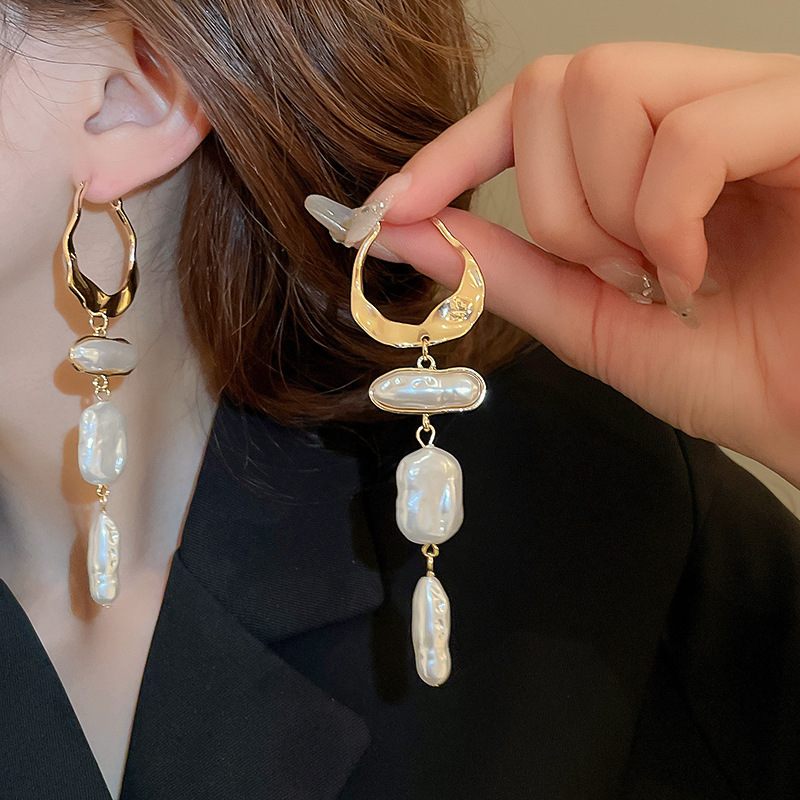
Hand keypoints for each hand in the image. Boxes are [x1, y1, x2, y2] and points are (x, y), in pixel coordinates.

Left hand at [338, 42, 799, 488]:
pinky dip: (665, 217)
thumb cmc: (737, 371)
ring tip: (663, 273)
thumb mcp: (594, 321)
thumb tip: (412, 233)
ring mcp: (756, 99)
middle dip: (552, 202)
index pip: (531, 103)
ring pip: (607, 88)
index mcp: (650, 149)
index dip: (454, 149)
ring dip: (606, 211)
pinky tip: (697, 269)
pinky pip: (689, 132)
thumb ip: (506, 271)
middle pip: (557, 81)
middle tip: (611, 272)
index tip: (394, 207)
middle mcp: (701, 103)